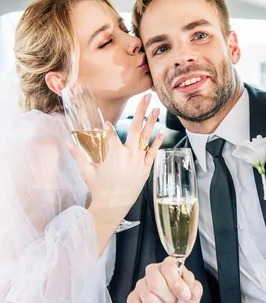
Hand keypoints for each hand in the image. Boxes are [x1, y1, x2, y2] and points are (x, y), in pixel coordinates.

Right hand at [70, 94, 162, 228]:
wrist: (113, 206)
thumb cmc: (99, 189)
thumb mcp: (86, 171)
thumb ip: (78, 155)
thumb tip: (68, 143)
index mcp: (114, 154)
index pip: (111, 134)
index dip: (107, 128)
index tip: (106, 124)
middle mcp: (129, 155)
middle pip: (135, 128)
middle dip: (141, 110)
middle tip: (147, 97)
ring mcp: (139, 162)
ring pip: (146, 138)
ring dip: (151, 122)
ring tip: (157, 109)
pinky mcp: (145, 169)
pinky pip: (152, 153)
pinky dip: (156, 143)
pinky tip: (160, 132)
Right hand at [127, 257, 202, 302]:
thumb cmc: (182, 300)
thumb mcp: (194, 293)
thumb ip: (194, 287)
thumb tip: (189, 286)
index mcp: (169, 265)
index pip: (169, 268)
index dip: (177, 284)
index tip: (185, 296)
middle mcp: (152, 272)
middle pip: (155, 284)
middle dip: (169, 300)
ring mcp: (141, 285)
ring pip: (148, 299)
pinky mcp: (133, 299)